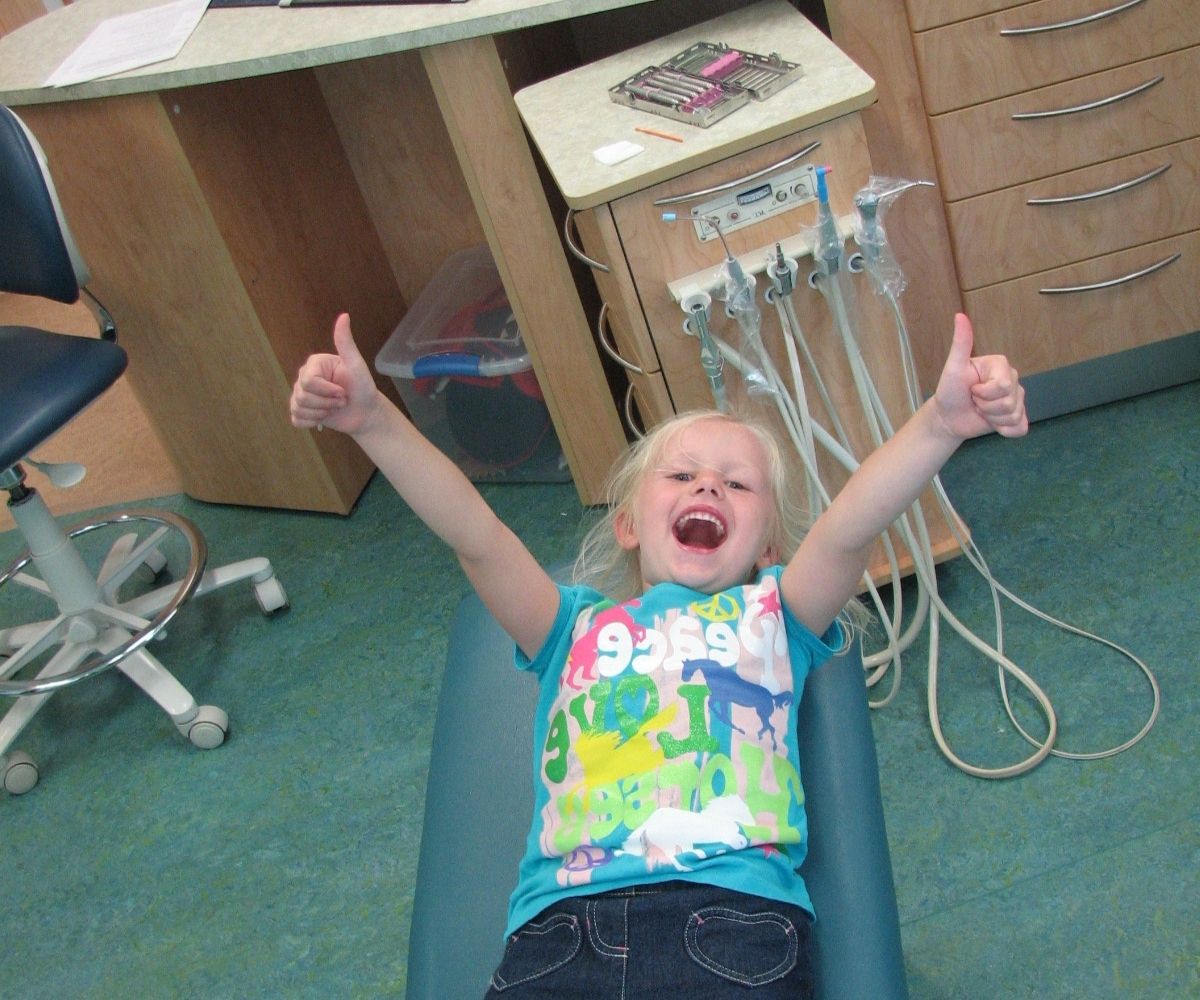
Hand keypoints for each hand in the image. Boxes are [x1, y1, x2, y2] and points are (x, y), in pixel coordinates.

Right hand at [289, 313, 379, 435]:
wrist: (366, 412)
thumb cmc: (363, 388)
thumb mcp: (356, 365)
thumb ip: (346, 342)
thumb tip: (344, 315)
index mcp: (314, 365)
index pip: (308, 382)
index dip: (327, 391)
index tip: (343, 392)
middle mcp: (303, 378)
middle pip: (302, 396)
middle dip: (326, 403)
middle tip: (342, 401)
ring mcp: (300, 395)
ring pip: (299, 409)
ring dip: (322, 413)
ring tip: (335, 408)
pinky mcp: (301, 412)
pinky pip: (296, 420)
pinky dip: (311, 422)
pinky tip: (324, 418)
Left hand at [933, 313, 1027, 440]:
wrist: (948, 416)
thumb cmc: (950, 390)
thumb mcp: (953, 367)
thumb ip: (961, 343)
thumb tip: (959, 316)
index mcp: (1001, 366)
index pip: (1004, 385)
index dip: (984, 393)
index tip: (972, 389)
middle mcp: (1012, 380)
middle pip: (1010, 401)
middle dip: (986, 407)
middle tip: (974, 401)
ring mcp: (1017, 400)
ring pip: (1014, 415)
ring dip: (992, 418)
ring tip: (980, 411)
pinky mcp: (1017, 418)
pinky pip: (1021, 428)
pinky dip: (1004, 431)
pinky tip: (992, 425)